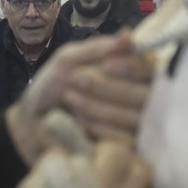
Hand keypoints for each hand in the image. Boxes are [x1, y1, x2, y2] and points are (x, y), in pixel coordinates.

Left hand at [6, 34, 152, 165]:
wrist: (35, 123)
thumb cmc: (54, 86)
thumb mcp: (70, 60)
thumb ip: (99, 48)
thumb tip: (129, 35)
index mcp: (133, 73)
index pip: (151, 69)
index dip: (133, 67)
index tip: (106, 64)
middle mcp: (142, 100)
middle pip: (146, 95)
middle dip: (108, 87)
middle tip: (76, 79)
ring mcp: (137, 127)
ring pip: (134, 118)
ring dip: (98, 106)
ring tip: (69, 97)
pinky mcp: (127, 151)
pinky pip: (125, 141)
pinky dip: (100, 128)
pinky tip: (78, 122)